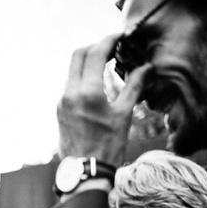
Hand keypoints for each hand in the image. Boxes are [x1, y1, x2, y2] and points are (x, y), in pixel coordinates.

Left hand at [58, 33, 152, 166]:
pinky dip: (83, 76)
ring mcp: (62, 100)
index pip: (95, 53)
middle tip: (113, 47)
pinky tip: (97, 82)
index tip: (120, 36)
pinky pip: (70, 83)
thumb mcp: (124, 115)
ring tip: (107, 63)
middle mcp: (70, 92)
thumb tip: (147, 67)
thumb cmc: (108, 146)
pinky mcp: (59, 109)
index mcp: (87, 92)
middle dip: (95, 46)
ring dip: (88, 61)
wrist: (85, 171)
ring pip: (72, 69)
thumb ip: (134, 86)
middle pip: (78, 55)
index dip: (109, 40)